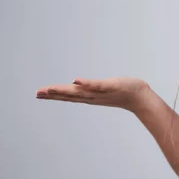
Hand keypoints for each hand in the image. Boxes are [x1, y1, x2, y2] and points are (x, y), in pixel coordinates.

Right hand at [36, 77, 150, 112]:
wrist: (140, 98)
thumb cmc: (123, 92)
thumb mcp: (103, 90)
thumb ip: (91, 89)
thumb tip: (80, 86)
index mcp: (90, 96)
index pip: (69, 95)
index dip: (53, 94)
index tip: (39, 93)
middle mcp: (93, 96)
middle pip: (70, 95)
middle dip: (53, 94)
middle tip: (37, 92)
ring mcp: (102, 92)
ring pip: (80, 91)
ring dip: (65, 90)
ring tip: (50, 88)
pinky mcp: (111, 86)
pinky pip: (98, 84)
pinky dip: (86, 83)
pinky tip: (76, 80)